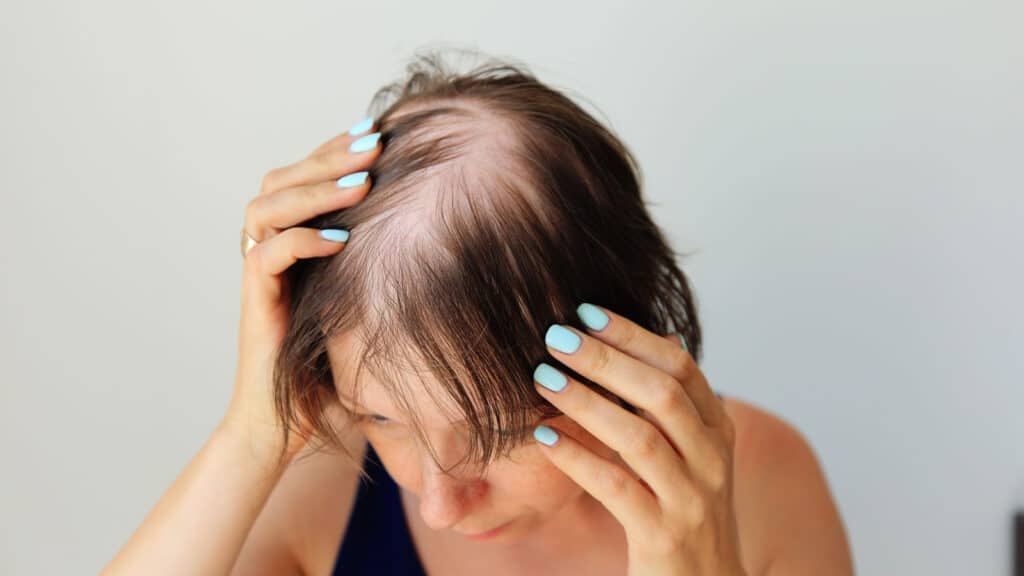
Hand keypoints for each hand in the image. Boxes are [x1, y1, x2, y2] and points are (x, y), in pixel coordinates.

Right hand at [226, 117, 380, 464]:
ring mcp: (260, 276)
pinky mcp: (256, 304)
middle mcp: (270, 250)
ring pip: (265, 206)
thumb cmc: (335, 367)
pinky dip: (301, 240)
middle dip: (329, 154)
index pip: (305, 176)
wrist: (292, 424)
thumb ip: (385, 267)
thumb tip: (444, 231)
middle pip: (282, 178)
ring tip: (362, 181)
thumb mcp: (369, 305)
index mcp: (294, 242)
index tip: (384, 131)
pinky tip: (341, 239)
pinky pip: (266, 255)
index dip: (337, 150)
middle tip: (376, 140)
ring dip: (313, 188)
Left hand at [531, 303, 745, 575]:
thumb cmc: (687, 511)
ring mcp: (691, 500)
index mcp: (718, 431)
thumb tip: (665, 338)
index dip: (634, 336)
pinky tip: (543, 437)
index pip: (681, 368)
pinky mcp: (664, 536)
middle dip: (606, 360)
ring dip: (586, 403)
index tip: (586, 312)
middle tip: (555, 337)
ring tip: (542, 378)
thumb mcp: (696, 453)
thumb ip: (681, 404)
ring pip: (639, 438)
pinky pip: (616, 488)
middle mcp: (713, 460)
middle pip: (661, 395)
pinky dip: (577, 458)